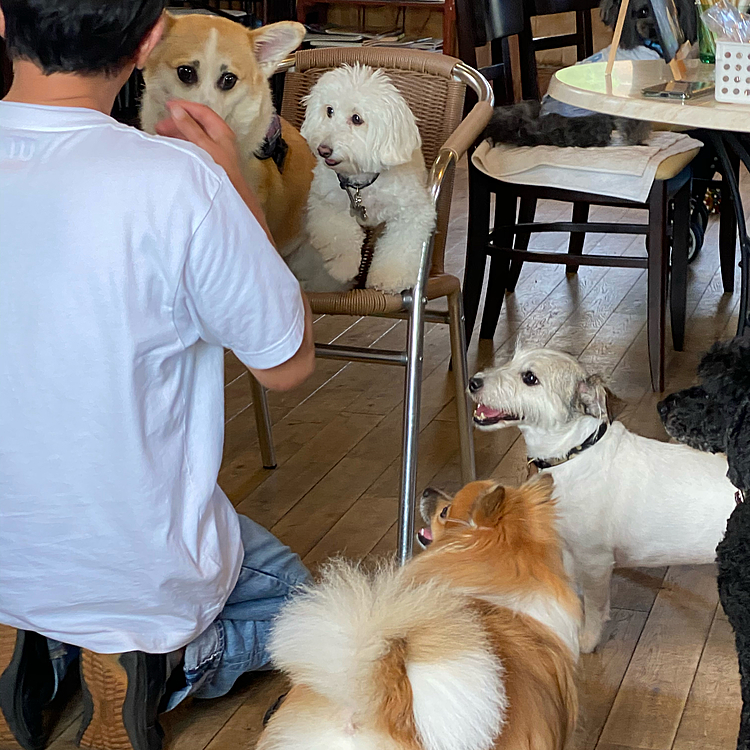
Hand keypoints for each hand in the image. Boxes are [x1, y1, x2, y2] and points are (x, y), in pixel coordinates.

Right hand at [155, 99, 272, 241]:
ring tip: (164, 136)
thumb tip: (178, 111)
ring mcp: (216, 150)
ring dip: (179, 133)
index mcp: (221, 131)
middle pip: (197, 123)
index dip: (185, 107)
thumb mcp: (204, 146)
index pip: (202, 112)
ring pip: (194, 135)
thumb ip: (190, 128)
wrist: (232, 195)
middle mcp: (220, 139)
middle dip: (178, 121)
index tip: (170, 106)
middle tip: (162, 124)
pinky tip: (174, 148)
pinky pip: (195, 147)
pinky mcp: (211, 160)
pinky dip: (183, 144)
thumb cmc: (223, 172)